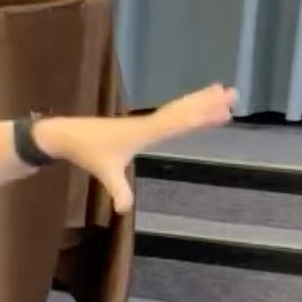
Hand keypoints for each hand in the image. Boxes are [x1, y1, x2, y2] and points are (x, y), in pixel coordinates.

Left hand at [39, 83, 234, 213]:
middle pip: (183, 110)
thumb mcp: (104, 172)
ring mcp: (144, 122)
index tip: (220, 108)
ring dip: (200, 100)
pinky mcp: (140, 124)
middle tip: (233, 93)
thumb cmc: (87, 152)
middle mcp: (147, 123)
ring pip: (178, 108)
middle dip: (207, 102)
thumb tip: (123, 209)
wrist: (67, 135)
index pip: (177, 122)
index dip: (199, 115)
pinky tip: (196, 107)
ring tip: (224, 91)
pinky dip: (186, 108)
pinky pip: (169, 113)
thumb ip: (117, 190)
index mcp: (144, 132)